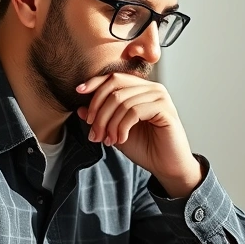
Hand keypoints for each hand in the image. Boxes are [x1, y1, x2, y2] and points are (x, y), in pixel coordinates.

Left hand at [76, 73, 201, 196]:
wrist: (166, 166)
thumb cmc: (145, 148)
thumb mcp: (116, 131)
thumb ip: (101, 119)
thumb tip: (80, 108)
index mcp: (141, 89)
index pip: (114, 77)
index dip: (95, 83)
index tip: (78, 92)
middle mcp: (152, 88)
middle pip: (115, 88)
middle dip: (99, 110)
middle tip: (94, 133)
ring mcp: (160, 97)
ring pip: (122, 101)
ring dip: (109, 124)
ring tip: (108, 140)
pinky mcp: (165, 109)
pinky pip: (134, 111)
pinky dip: (122, 127)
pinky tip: (121, 139)